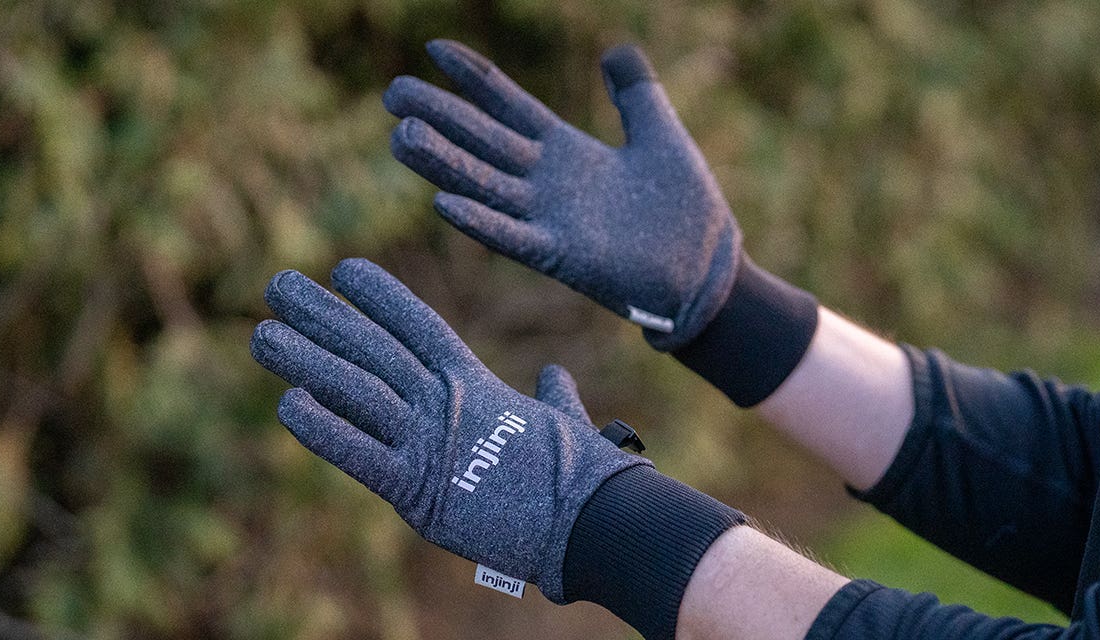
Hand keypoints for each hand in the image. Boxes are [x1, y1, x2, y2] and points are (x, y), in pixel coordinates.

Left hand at [249, 258, 648, 600]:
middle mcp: (444, 402)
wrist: (592, 520)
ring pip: (354, 390)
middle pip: (371, 348)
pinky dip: (322, 430)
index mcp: (474, 383)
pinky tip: (288, 403)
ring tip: (262, 334)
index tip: (341, 269)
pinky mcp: (417, 490)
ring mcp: (428, 442)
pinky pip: (358, 455)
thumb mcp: (562, 422)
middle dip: (322, 314)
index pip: (417, 324)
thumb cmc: (582, 473)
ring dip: (305, 360)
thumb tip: (555, 375)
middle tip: (277, 284)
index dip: (377, 295)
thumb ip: (551, 395)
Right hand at [384, 40, 740, 350]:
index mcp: (565, 151)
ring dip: (442, 163)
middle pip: (481, 140)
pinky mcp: (563, 257)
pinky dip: (480, 222)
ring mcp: (549, 220)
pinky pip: (512, 237)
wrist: (708, 271)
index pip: (509, 105)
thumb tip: (615, 49)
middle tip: (392, 92)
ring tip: (401, 135)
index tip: (435, 48)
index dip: (473, 77)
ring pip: (483, 185)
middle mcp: (546, 183)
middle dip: (438, 115)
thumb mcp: (660, 133)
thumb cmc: (686, 210)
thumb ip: (635, 91)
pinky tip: (443, 203)